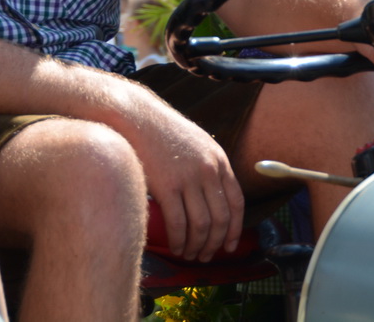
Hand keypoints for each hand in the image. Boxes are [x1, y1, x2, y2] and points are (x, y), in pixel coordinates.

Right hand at [121, 87, 244, 260]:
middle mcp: (208, 170)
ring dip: (197, 246)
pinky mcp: (166, 185)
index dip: (235, 229)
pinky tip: (175, 248)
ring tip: (189, 255)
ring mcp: (188, 178)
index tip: (230, 246)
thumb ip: (209, 167)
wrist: (137, 118)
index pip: (236, 202)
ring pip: (201, 225)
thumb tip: (214, 198)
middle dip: (215, 244)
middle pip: (221, 218)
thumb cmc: (164, 133)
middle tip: (206, 257)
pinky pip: (178, 223)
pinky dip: (179, 241)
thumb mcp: (198, 144)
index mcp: (219, 161)